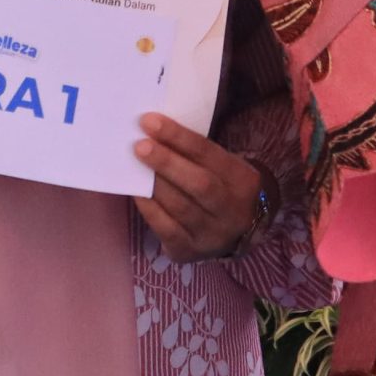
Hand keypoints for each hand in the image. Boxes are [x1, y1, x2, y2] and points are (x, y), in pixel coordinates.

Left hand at [133, 113, 265, 261]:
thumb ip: (196, 154)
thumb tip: (155, 134)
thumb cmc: (223, 187)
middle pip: (198, 184)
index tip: (151, 122)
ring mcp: (211, 235)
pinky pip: (166, 230)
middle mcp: (231, 210)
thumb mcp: (224, 167)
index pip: (208, 154)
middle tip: (140, 146)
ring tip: (133, 165)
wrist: (239, 231)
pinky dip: (149, 209)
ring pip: (181, 208)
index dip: (179, 137)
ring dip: (154, 184)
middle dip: (166, 163)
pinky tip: (136, 193)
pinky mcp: (190, 253)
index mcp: (242, 179)